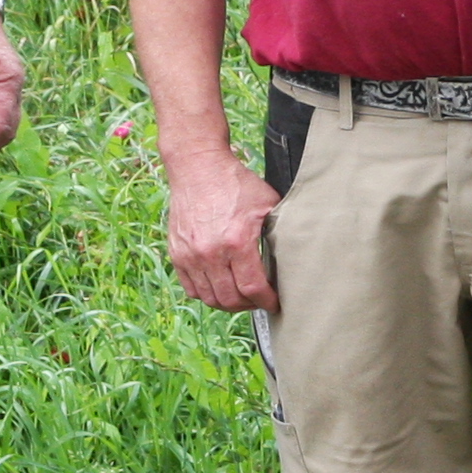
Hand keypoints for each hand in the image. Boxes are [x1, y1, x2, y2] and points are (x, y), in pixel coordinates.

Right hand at [162, 150, 281, 312]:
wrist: (198, 167)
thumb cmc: (236, 184)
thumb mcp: (267, 203)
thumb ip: (279, 231)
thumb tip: (294, 256)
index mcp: (236, 241)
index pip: (253, 288)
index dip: (267, 301)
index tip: (274, 302)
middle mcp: (210, 252)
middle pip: (230, 299)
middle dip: (249, 305)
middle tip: (259, 299)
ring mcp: (190, 255)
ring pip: (210, 298)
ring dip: (228, 303)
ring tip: (241, 296)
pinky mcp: (177, 254)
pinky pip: (191, 288)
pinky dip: (207, 294)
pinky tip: (220, 286)